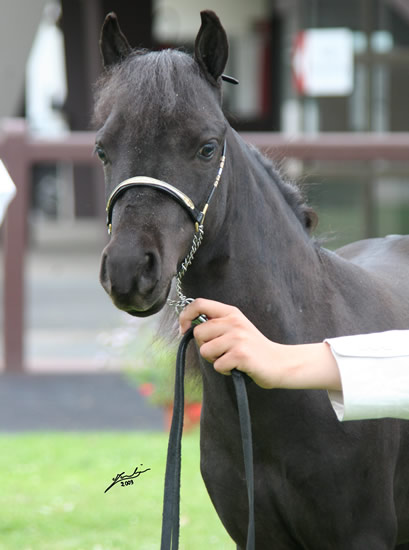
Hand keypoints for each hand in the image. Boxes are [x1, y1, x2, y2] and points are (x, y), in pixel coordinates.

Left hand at [179, 298, 340, 390]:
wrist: (279, 363)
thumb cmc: (253, 348)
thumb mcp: (236, 328)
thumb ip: (216, 324)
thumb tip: (187, 327)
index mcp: (231, 312)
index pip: (199, 303)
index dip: (185, 316)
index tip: (184, 329)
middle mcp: (234, 322)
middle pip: (198, 332)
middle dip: (204, 346)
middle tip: (220, 351)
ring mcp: (238, 338)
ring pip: (205, 351)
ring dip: (215, 360)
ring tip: (231, 359)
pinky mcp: (241, 355)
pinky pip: (217, 365)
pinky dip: (225, 370)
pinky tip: (238, 367)